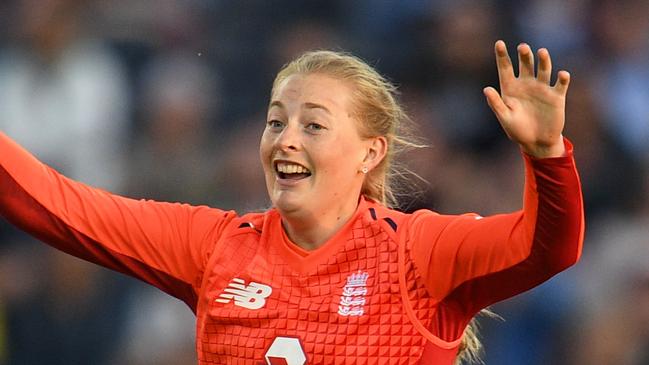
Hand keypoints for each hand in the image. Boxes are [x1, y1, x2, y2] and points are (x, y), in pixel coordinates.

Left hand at [483, 40, 569, 157]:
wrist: (537, 142)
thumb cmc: (518, 130)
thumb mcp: (505, 118)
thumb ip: (496, 104)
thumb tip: (486, 89)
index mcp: (511, 88)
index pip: (506, 68)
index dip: (502, 55)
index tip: (499, 43)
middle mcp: (526, 84)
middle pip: (525, 64)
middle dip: (525, 55)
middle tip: (522, 47)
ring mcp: (542, 88)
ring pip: (543, 69)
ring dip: (543, 60)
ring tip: (542, 52)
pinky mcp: (556, 96)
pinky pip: (560, 84)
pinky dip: (562, 78)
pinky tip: (562, 75)